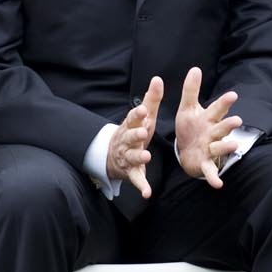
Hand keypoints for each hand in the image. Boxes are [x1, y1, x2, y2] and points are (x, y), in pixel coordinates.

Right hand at [107, 77, 162, 196]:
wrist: (113, 155)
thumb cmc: (134, 132)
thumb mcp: (143, 117)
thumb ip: (151, 99)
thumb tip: (157, 78)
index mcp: (131, 126)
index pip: (133, 118)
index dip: (138, 114)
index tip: (143, 109)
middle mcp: (128, 141)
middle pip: (130, 137)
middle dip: (135, 134)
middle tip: (142, 132)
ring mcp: (129, 157)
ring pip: (133, 157)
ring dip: (139, 156)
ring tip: (146, 156)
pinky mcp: (132, 173)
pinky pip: (137, 180)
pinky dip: (142, 186)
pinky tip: (147, 193)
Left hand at [174, 68, 242, 188]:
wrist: (187, 151)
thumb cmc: (191, 128)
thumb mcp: (187, 108)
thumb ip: (191, 90)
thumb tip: (195, 69)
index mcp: (209, 119)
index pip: (217, 109)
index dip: (225, 103)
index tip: (233, 95)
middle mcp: (213, 133)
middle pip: (222, 128)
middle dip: (229, 124)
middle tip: (237, 120)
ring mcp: (211, 149)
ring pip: (220, 147)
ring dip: (226, 146)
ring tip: (234, 145)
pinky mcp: (205, 163)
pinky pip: (210, 170)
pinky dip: (214, 177)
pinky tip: (218, 184)